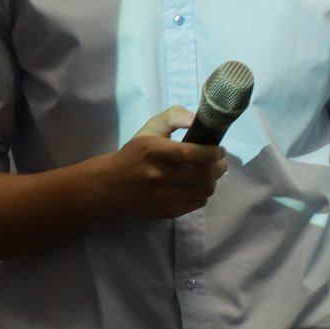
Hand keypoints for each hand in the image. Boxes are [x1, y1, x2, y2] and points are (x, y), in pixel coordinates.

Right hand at [102, 106, 227, 218]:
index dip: (212, 153)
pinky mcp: (166, 212)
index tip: (219, 149)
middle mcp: (158, 176)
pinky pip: (197, 204)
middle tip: (219, 161)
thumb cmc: (134, 154)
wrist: (110, 186)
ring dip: (213, 181)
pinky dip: (202, 194)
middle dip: (219, 167)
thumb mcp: (149, 129)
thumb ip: (173, 117)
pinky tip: (196, 186)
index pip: (191, 154)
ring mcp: (163, 197)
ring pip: (204, 191)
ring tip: (209, 173)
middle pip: (203, 175)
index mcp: (154, 152)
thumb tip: (196, 119)